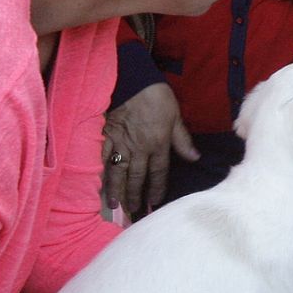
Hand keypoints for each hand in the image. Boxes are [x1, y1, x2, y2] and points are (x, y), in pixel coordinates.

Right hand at [102, 82, 197, 214]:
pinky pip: (102, 158)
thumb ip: (182, 140)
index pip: (158, 172)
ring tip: (116, 205)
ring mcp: (121, 144)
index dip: (156, 189)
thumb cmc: (156, 97)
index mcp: (158, 144)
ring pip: (119, 172)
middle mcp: (139, 149)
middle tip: (134, 211)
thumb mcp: (175, 116)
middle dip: (136, 195)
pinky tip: (98, 183)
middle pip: (137, 177)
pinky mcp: (106, 136)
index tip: (155, 202)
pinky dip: (101, 172)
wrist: (132, 81)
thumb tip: (195, 158)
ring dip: (117, 190)